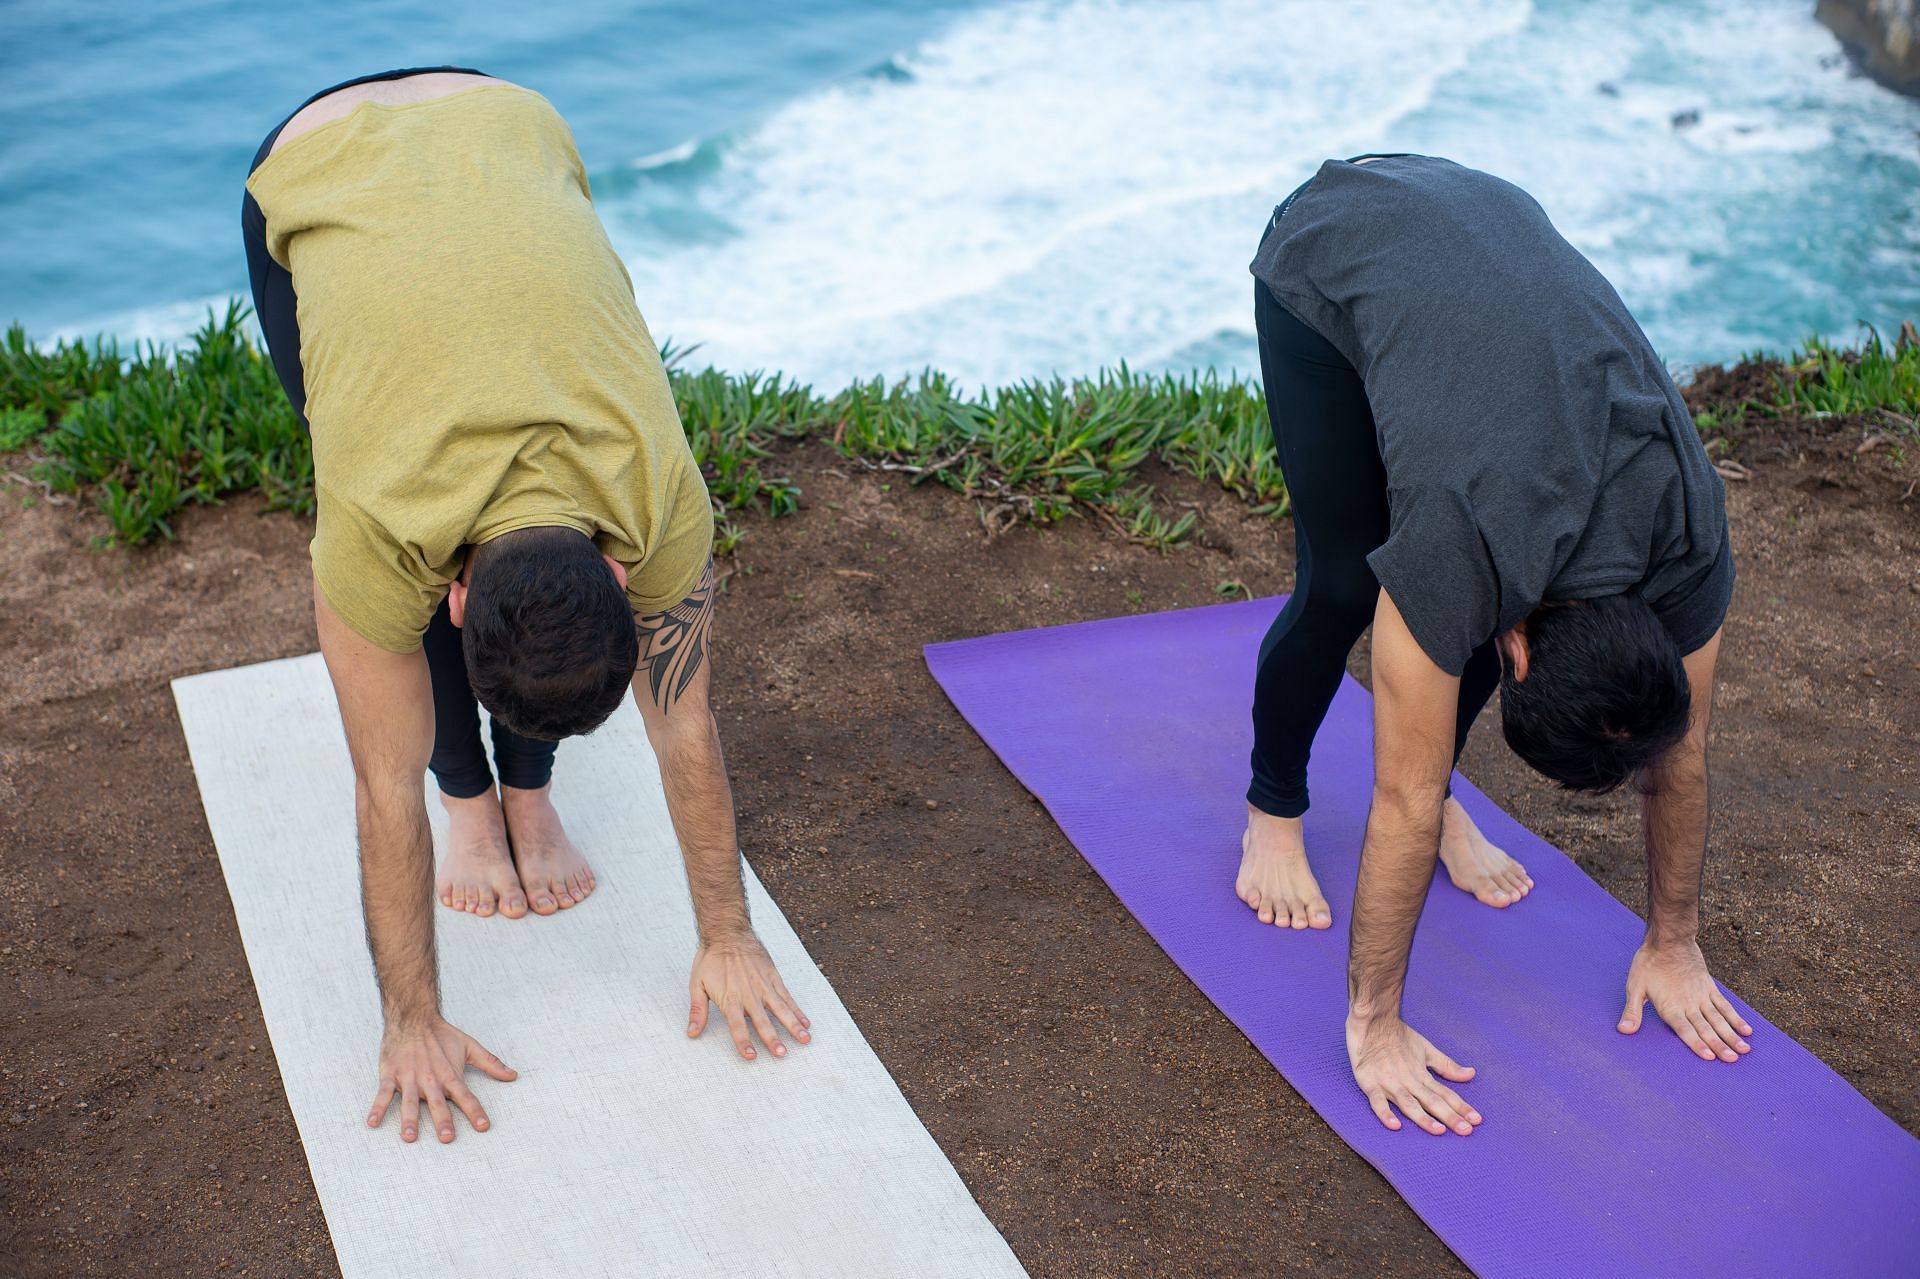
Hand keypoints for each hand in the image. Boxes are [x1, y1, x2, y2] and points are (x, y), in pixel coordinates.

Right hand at [366, 1015, 516, 1142]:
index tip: (483, 1126)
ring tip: (409, 1137)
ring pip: (409, 1101)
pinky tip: (373, 1122)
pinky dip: (377, 1107)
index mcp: (449, 1074)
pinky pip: (383, 1093)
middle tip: (447, 1138)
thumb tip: (513, 1075)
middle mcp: (430, 1079)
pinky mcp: (391, 1075)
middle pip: (438, 1103)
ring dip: (409, 1119)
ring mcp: (409, 1077)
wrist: (413, 1017)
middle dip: (443, 1120)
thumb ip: (491, 1063)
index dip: (475, 1111)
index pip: (465, 1096)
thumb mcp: (469, 1047)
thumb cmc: (442, 1035)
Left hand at [689, 932, 811, 1059]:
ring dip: (793, 1025)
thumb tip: (691, 1033)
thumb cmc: (710, 959)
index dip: (744, 1042)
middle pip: (762, 1021)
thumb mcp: (697, 984)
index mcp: (730, 998)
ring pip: (781, 1009)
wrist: (727, 932)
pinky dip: (797, 1010)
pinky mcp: (773, 977)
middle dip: (772, 1038)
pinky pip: (787, 996)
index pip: (737, 1026)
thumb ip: (697, 1011)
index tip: (751, 1056)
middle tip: (782, 1054)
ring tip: (804, 1039)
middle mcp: (749, 994)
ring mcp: (764, 986)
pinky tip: (805, 1022)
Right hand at [1346, 1013, 1481, 1135]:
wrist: (1372, 1019)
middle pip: (1431, 1102)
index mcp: (1421, 1075)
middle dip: (1449, 1117)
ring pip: (1408, 1104)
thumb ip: (1446, 1065)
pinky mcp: (1369, 1082)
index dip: (1461, 1107)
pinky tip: (1395, 1125)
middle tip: (1466, 1131)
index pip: (1445, 1094)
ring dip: (1423, 1118)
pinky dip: (1385, 1113)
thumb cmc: (1398, 1035)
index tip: (1477, 1120)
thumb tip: (1471, 1074)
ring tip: (1439, 1131)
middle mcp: (1408, 1081)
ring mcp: (1389, 1083)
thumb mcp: (1426, 1049)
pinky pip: (1377, 1101)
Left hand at [1618, 938, 1752, 1061]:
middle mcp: (1688, 1004)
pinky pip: (1725, 1005)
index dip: (1697, 1044)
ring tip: (1744, 1050)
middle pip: (1706, 1028)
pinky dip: (1736, 1018)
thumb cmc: (1648, 964)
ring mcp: (1702, 996)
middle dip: (1720, 1045)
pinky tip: (1746, 1030)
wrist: (1668, 939)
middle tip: (1733, 1061)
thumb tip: (1623, 1031)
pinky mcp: (1710, 987)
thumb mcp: (1634, 987)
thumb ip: (1632, 1011)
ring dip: (1731, 1035)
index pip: (1685, 1030)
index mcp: (1670, 1007)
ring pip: (1719, 1019)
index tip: (1710, 1058)